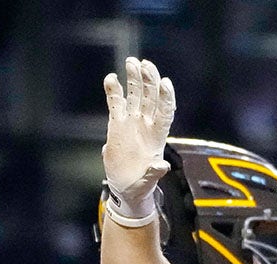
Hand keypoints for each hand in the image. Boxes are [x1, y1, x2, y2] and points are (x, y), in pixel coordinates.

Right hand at [102, 57, 175, 223]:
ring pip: (135, 96)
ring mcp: (131, 123)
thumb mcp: (147, 183)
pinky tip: (111, 78)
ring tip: (131, 62)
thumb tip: (162, 167)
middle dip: (149, 81)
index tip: (164, 82)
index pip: (165, 113)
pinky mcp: (117, 125)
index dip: (166, 98)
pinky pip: (116, 104)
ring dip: (134, 79)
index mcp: (157, 137)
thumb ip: (154, 174)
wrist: (125, 188)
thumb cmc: (140, 186)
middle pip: (150, 98)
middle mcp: (146, 126)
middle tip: (145, 64)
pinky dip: (113, 91)